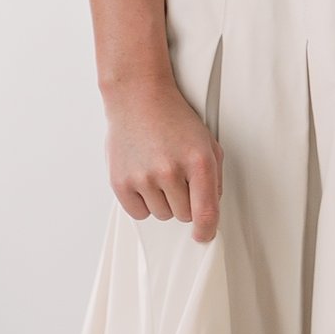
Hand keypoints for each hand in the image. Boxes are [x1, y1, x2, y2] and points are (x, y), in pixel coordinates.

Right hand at [103, 72, 222, 242]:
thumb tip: (209, 212)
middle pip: (183, 215)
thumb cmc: (174, 119)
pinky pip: (138, 213)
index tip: (204, 235)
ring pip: (162, 214)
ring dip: (163, 200)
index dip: (207, 230)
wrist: (138, 98)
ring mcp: (143, 177)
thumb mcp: (206, 142)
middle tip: (177, 176)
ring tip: (158, 172)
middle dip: (184, 201)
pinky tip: (143, 179)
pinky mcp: (120, 182)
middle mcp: (170, 171)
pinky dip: (143, 202)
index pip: (205, 212)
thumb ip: (213, 178)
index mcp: (197, 161)